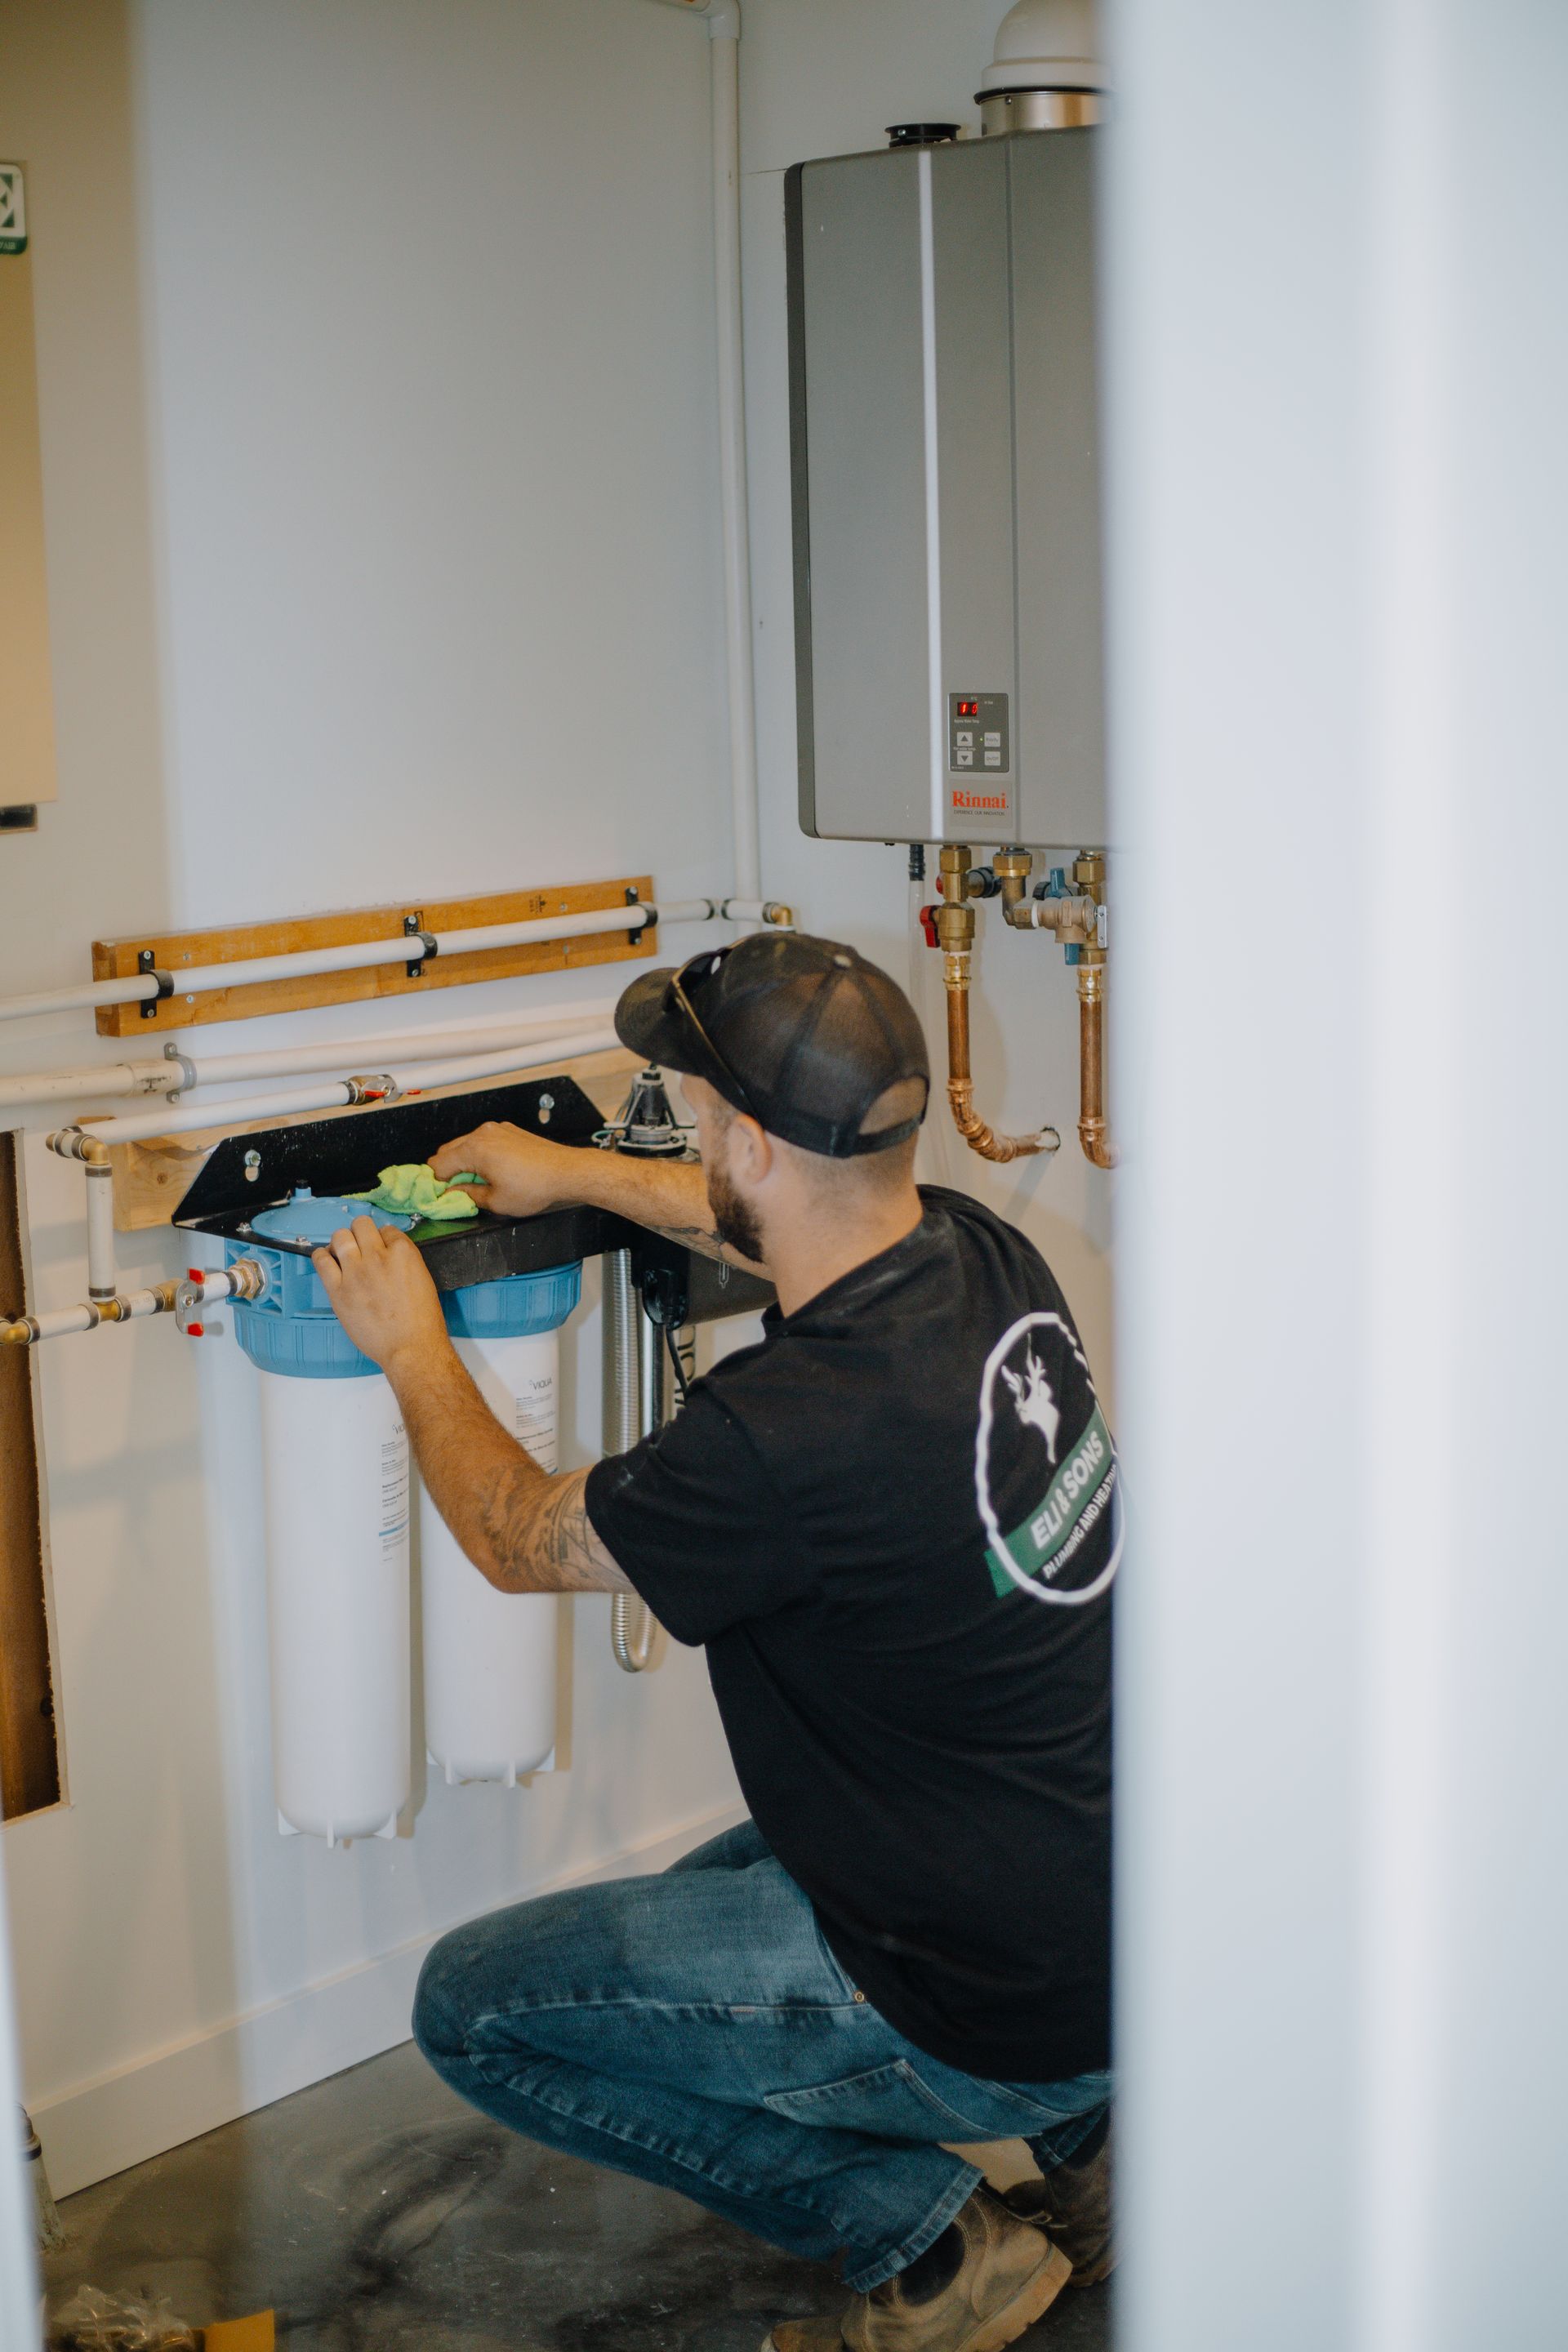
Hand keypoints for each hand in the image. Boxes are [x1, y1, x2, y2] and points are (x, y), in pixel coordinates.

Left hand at [313, 1217, 449, 1377]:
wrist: (410, 1347)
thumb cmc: (421, 1320)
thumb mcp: (423, 1279)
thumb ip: (403, 1262)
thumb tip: (388, 1256)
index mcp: (403, 1253)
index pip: (387, 1229)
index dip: (383, 1238)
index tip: (380, 1248)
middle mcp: (378, 1257)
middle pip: (361, 1225)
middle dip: (361, 1233)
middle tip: (360, 1246)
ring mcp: (355, 1272)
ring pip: (340, 1236)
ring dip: (342, 1241)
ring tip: (343, 1253)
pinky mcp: (338, 1289)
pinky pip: (321, 1260)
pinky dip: (322, 1256)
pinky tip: (327, 1260)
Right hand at [428, 1119, 583, 1218]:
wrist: (566, 1172)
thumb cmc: (536, 1186)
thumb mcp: (496, 1201)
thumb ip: (467, 1195)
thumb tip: (453, 1194)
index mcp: (474, 1150)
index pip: (438, 1163)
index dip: (436, 1182)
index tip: (440, 1193)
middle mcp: (483, 1134)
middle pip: (448, 1150)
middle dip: (448, 1170)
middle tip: (455, 1189)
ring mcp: (497, 1129)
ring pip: (466, 1144)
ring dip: (464, 1161)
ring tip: (477, 1181)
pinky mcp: (509, 1131)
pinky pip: (484, 1140)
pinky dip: (481, 1153)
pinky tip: (493, 1170)